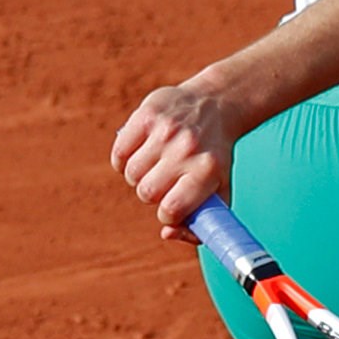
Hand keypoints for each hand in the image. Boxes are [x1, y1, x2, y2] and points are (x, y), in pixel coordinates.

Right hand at [112, 77, 237, 238]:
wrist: (215, 105)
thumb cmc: (213, 158)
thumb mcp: (219, 189)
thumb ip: (200, 222)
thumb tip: (167, 233)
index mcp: (208, 171)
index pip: (172, 209)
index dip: (167, 214)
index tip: (171, 206)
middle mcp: (187, 150)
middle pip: (146, 193)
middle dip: (151, 194)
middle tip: (162, 183)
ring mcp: (166, 130)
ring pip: (131, 174)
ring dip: (137, 177)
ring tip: (152, 167)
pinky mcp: (147, 115)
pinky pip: (119, 153)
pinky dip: (123, 159)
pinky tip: (138, 153)